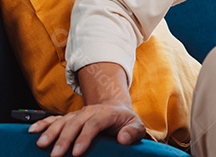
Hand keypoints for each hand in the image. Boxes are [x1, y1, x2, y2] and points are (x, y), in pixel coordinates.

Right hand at [29, 102, 145, 156]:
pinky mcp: (69, 118)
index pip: (94, 124)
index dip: (85, 137)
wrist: (116, 109)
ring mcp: (77, 114)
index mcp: (106, 113)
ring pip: (62, 121)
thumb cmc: (125, 121)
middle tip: (56, 155)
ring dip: (50, 132)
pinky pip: (54, 119)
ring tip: (41, 145)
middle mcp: (89, 112)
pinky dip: (42, 124)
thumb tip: (123, 138)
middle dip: (64, 139)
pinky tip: (33, 131)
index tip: (77, 152)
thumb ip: (133, 132)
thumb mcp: (136, 125)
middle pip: (75, 123)